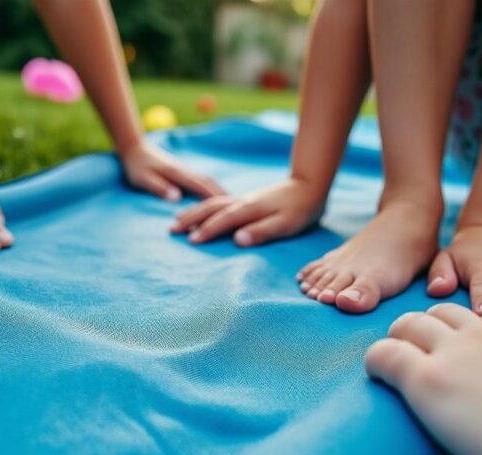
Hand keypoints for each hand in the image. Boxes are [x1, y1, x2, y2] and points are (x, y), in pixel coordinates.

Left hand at [120, 142, 225, 200]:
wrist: (135, 148)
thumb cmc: (137, 167)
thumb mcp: (143, 179)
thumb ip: (159, 187)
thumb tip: (176, 197)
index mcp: (178, 174)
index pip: (200, 187)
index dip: (214, 198)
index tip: (229, 209)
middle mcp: (186, 171)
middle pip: (210, 184)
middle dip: (224, 197)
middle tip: (240, 210)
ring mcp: (187, 171)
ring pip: (209, 182)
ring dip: (221, 193)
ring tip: (235, 206)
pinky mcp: (186, 173)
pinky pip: (205, 182)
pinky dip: (215, 190)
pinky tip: (220, 197)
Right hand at [170, 178, 325, 246]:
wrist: (309, 186)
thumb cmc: (301, 209)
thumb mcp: (286, 224)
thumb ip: (262, 231)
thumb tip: (238, 240)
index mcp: (250, 209)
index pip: (223, 221)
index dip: (207, 230)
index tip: (191, 241)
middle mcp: (242, 201)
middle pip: (211, 209)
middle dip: (191, 219)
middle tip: (172, 230)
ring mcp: (243, 199)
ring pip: (212, 204)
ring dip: (194, 212)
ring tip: (177, 221)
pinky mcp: (246, 199)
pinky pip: (218, 202)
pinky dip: (204, 206)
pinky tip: (200, 211)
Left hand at [365, 305, 481, 454]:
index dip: (473, 332)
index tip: (468, 348)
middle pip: (442, 315)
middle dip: (429, 329)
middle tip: (420, 350)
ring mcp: (456, 353)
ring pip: (409, 325)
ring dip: (400, 338)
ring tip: (392, 355)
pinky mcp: (429, 382)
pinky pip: (385, 355)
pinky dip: (377, 360)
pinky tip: (376, 374)